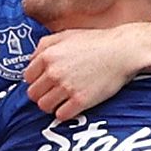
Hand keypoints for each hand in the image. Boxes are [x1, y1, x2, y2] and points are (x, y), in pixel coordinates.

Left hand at [25, 25, 150, 119]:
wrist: (123, 51)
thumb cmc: (96, 41)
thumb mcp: (66, 35)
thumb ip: (44, 45)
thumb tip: (31, 60)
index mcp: (47, 55)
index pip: (27, 77)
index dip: (36, 80)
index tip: (45, 82)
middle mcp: (54, 72)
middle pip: (33, 94)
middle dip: (42, 94)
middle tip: (53, 93)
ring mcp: (67, 87)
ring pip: (44, 106)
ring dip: (52, 105)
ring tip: (62, 100)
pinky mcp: (81, 100)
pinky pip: (61, 115)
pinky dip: (64, 113)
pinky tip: (72, 106)